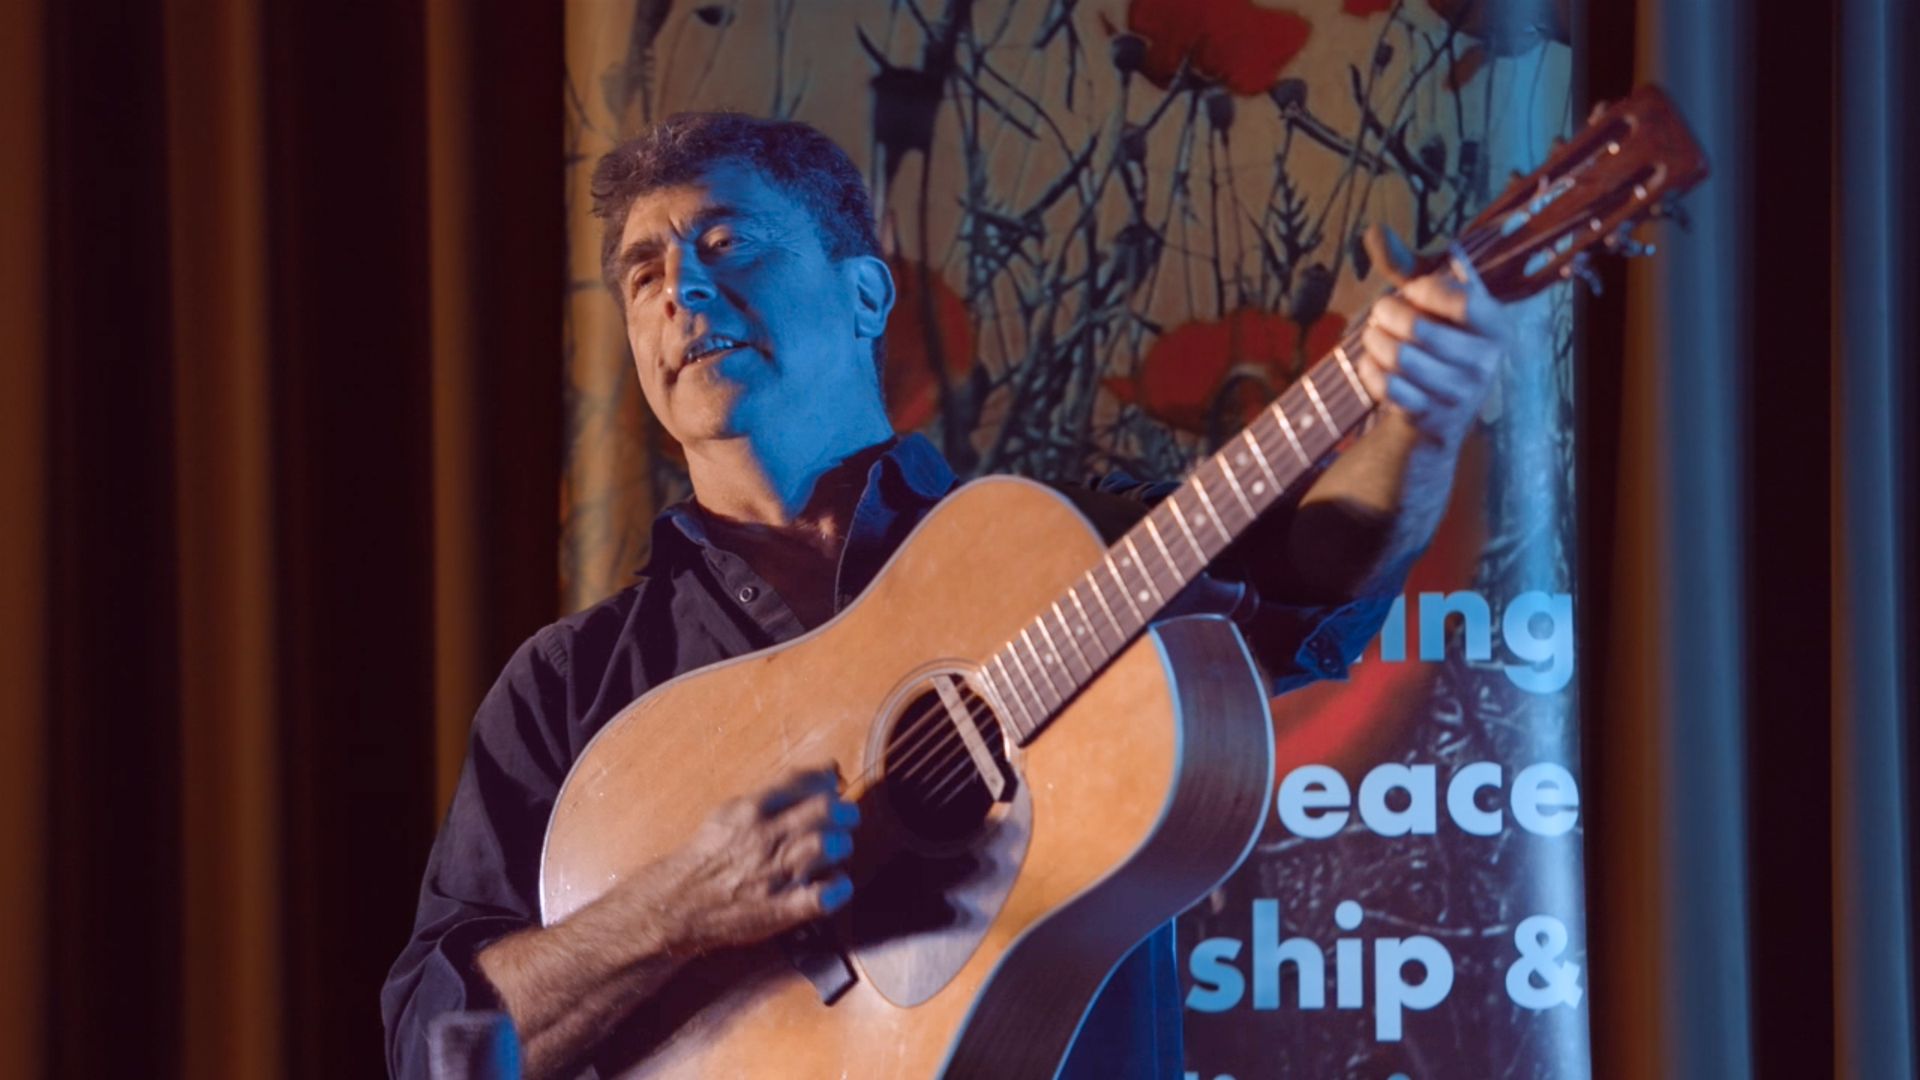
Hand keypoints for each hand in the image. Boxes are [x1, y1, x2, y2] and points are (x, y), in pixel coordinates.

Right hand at [658, 765, 859, 952]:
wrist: (679, 902)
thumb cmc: (709, 854)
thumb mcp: (730, 812)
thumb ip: (773, 794)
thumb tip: (820, 775)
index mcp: (751, 809)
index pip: (803, 781)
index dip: (827, 780)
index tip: (835, 787)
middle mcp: (766, 837)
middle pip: (825, 810)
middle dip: (845, 812)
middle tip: (846, 820)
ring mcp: (774, 874)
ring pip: (828, 847)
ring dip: (841, 846)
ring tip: (837, 851)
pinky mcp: (780, 909)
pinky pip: (824, 896)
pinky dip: (838, 888)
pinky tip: (835, 883)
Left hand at [1354, 224, 1514, 453]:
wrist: (1441, 412)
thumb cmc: (1439, 339)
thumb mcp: (1436, 302)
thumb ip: (1410, 266)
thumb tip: (1375, 232)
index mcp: (1497, 327)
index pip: (1461, 301)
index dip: (1425, 290)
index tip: (1412, 290)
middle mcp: (1485, 363)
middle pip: (1419, 328)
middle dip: (1387, 313)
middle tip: (1380, 311)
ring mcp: (1458, 394)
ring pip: (1398, 357)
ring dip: (1374, 340)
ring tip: (1373, 334)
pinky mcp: (1429, 416)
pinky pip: (1386, 385)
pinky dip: (1370, 369)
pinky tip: (1373, 361)